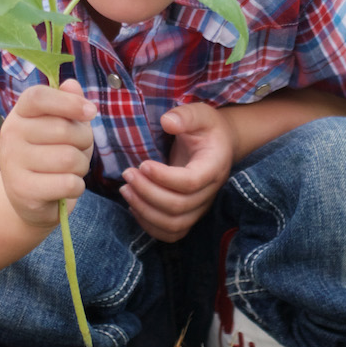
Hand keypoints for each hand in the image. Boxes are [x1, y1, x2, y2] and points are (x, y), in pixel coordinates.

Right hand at [0, 81, 96, 229]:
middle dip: (84, 141)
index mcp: (20, 113)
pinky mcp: (22, 191)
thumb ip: (68, 103)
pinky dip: (77, 186)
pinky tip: (67, 187)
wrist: (29, 197)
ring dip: (81, 166)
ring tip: (72, 169)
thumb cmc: (51, 154)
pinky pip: (68, 183)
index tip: (91, 111)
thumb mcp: (62, 125)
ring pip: (69, 158)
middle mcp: (11, 134)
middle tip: (78, 149)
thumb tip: (72, 84)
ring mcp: (13, 163)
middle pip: (63, 129)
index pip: (38, 96)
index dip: (69, 102)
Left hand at [121, 102, 234, 242]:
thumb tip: (167, 122)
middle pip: (179, 207)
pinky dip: (149, 225)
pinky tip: (134, 206)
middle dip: (147, 193)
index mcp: (214, 166)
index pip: (190, 182)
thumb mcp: (199, 113)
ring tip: (125, 189)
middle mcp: (210, 192)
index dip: (164, 177)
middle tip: (127, 174)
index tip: (142, 164)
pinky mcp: (190, 215)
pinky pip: (171, 233)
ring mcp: (200, 207)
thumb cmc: (207, 128)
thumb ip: (185, 116)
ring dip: (145, 211)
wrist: (219, 145)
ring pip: (174, 224)